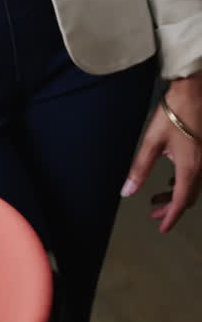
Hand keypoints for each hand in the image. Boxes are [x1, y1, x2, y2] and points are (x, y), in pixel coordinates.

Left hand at [121, 74, 201, 232]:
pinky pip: (196, 176)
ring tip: (156, 198)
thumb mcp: (152, 142)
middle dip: (171, 208)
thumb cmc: (172, 115)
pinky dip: (183, 183)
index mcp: (190, 169)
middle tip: (153, 213)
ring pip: (193, 187)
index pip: (180, 202)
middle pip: (188, 197)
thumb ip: (140, 168)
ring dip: (176, 195)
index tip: (161, 229)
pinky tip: (171, 178)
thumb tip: (127, 192)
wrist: (193, 92)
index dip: (170, 217)